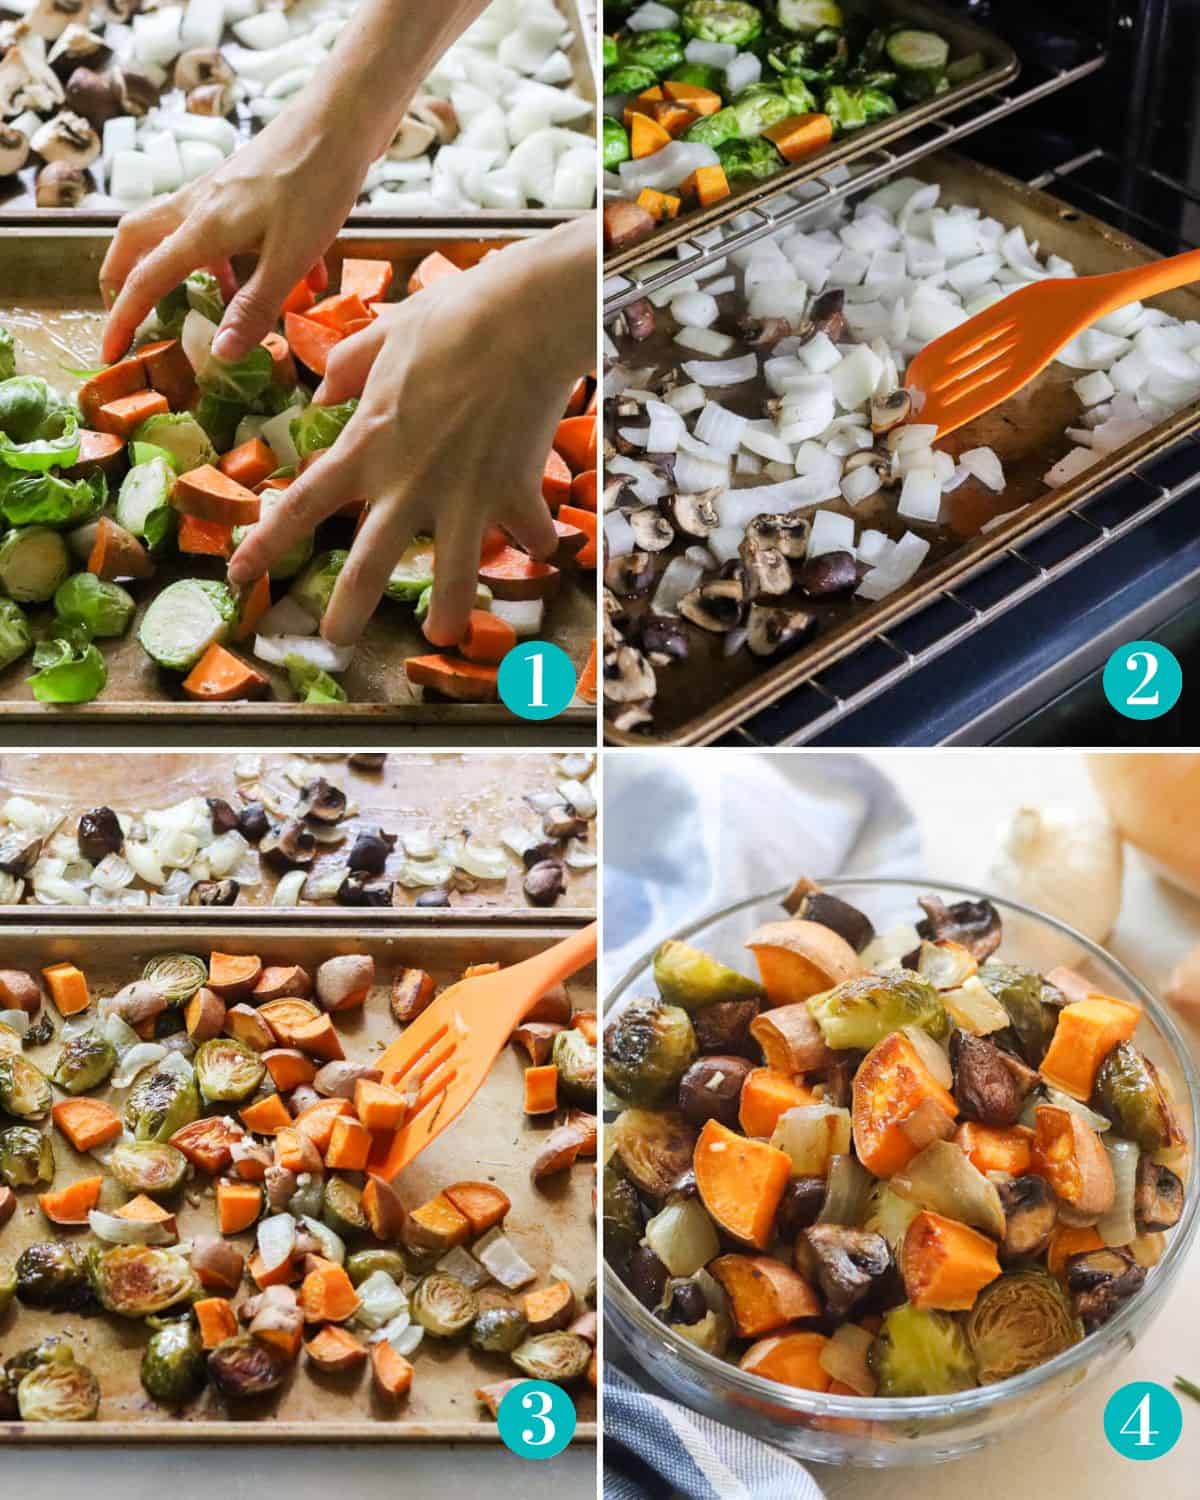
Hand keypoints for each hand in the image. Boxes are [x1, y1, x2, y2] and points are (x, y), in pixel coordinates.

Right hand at [100, 102, 370, 365]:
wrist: (341, 121)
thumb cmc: (316, 186)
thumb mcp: (289, 258)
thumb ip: (255, 307)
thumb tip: (221, 354)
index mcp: (201, 228)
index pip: (145, 280)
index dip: (124, 320)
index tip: (109, 353)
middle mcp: (197, 206)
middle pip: (136, 241)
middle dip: (123, 280)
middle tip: (130, 316)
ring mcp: (217, 192)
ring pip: (176, 232)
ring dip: (182, 271)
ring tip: (211, 306)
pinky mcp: (242, 186)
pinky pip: (222, 227)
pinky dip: (238, 259)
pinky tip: (286, 280)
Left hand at [227, 228, 593, 648]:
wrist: (521, 318)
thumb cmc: (449, 318)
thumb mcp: (382, 335)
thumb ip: (347, 368)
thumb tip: (323, 393)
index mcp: (366, 447)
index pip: (301, 507)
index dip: (265, 547)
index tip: (240, 577)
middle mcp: (408, 485)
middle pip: (367, 567)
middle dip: (347, 613)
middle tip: (335, 641)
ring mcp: (463, 496)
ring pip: (451, 575)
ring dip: (447, 612)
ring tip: (441, 637)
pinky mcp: (514, 493)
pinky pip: (527, 530)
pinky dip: (535, 537)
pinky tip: (541, 544)